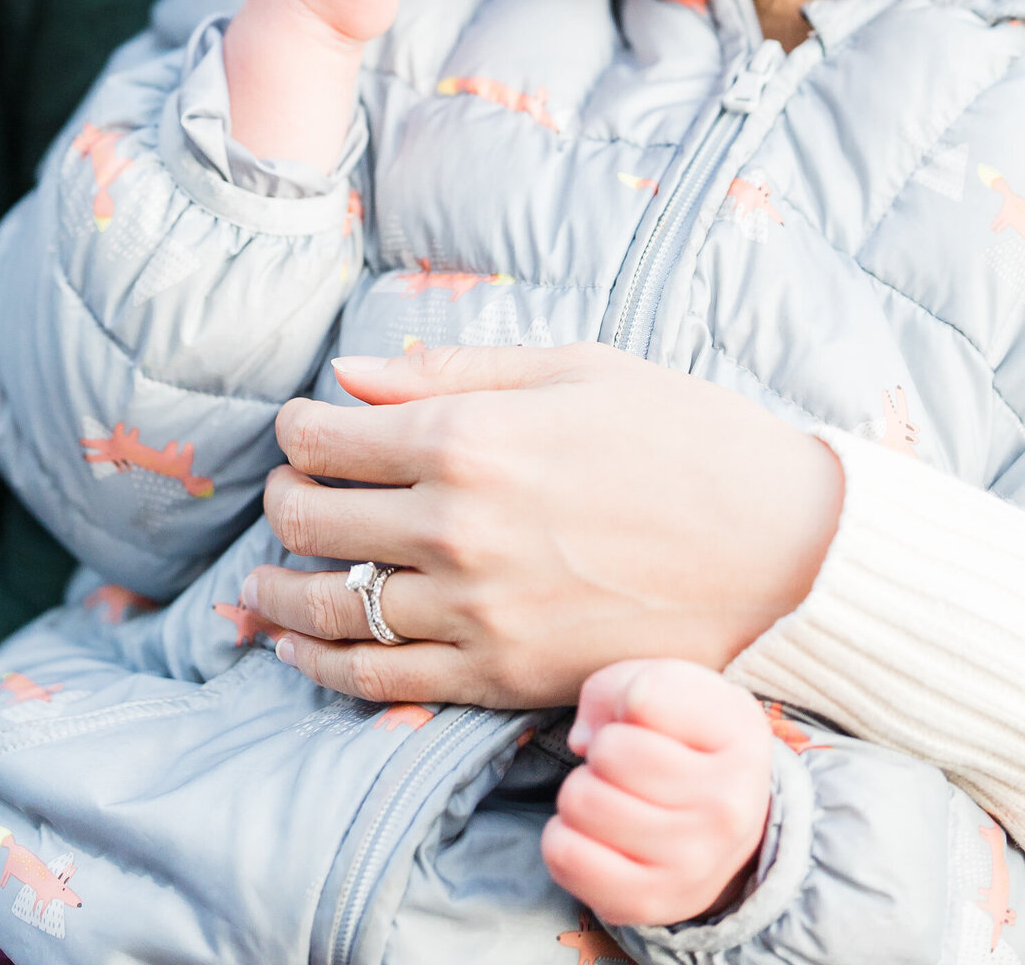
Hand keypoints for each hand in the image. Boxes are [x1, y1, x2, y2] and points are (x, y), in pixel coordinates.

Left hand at [243, 344, 841, 706]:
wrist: (784, 549)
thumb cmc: (683, 437)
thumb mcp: (571, 367)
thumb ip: (450, 368)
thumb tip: (351, 373)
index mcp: (468, 437)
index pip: (326, 437)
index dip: (298, 431)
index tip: (305, 429)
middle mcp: (456, 528)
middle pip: (313, 521)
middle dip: (286, 502)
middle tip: (291, 494)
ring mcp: (477, 613)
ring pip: (332, 608)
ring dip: (280, 591)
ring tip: (263, 583)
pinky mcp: (504, 679)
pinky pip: (381, 681)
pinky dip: (324, 664)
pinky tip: (298, 647)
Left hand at [543, 659, 772, 928]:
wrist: (727, 817)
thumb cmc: (685, 736)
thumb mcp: (668, 683)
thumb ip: (618, 686)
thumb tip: (582, 742)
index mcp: (739, 736)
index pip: (642, 698)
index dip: (627, 699)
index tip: (648, 717)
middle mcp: (727, 808)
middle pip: (608, 753)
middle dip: (602, 749)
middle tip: (627, 765)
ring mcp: (692, 864)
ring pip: (581, 801)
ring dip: (582, 791)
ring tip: (614, 796)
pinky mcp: (651, 902)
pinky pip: (565, 856)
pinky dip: (562, 837)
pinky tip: (594, 832)